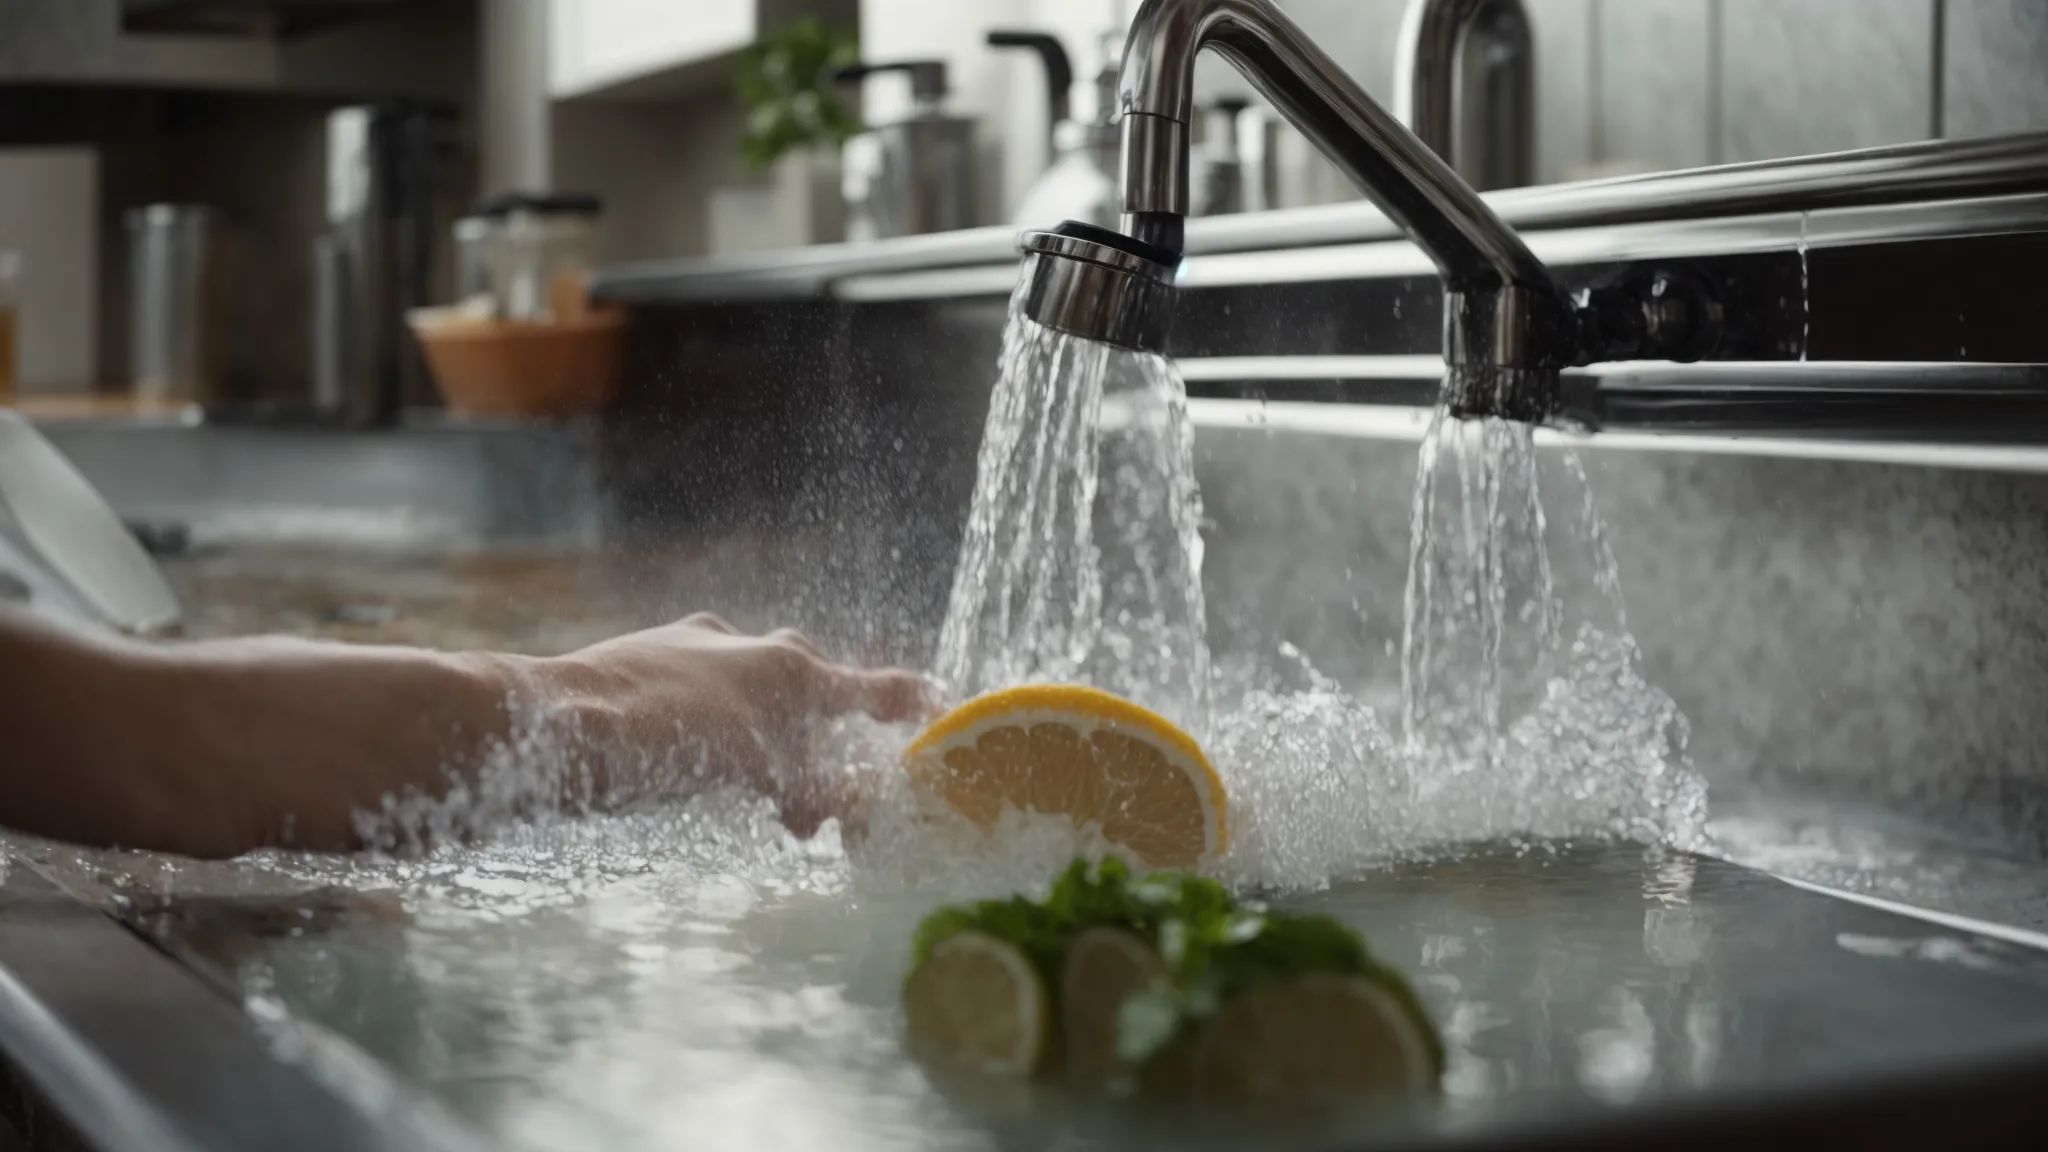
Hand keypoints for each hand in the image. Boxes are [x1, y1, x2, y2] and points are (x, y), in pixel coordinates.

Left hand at [536, 613, 933, 836]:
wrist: (545, 726)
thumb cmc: (661, 747)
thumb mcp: (758, 778)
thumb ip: (822, 792)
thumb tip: (878, 807)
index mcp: (788, 668)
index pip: (872, 687)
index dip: (908, 702)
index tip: (939, 707)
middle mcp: (746, 645)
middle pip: (810, 687)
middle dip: (823, 740)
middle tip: (817, 802)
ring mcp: (689, 650)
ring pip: (751, 692)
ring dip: (767, 743)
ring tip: (756, 796)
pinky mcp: (642, 664)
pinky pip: (700, 696)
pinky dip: (715, 732)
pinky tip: (690, 765)